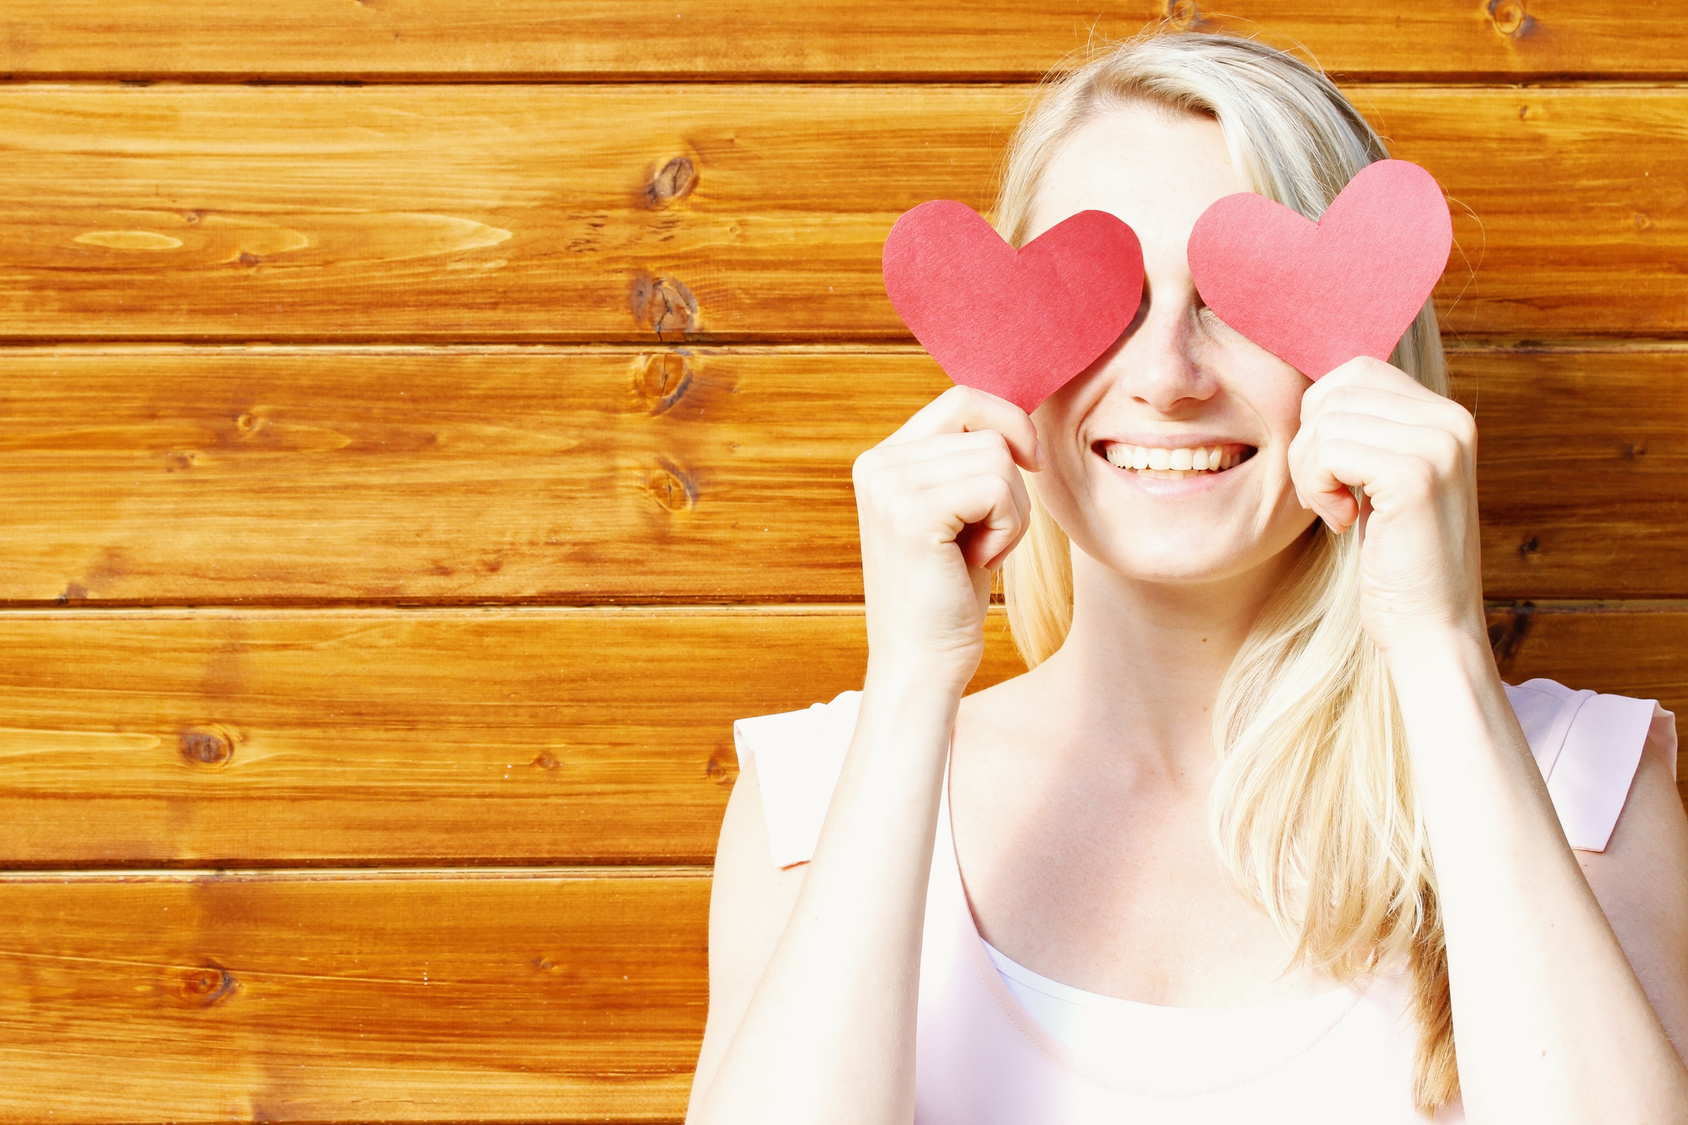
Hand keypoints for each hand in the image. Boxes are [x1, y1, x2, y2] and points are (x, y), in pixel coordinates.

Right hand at [851, 386, 1041, 690]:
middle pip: (987, 430)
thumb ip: (968, 459)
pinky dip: (1007, 529)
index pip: (963, 399)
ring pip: (999, 459)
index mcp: (884, 457)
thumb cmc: (949, 593)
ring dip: (1011, 513)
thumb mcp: (958, 511)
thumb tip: (1021, 412)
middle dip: (1011, 486)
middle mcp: (878, 462)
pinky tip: (978, 562)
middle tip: (984, 537)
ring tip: (977, 552)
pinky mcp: (911, 513)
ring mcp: (889, 486)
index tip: (1029, 465)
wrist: (922, 663)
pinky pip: (998, 489)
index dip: (1009, 424)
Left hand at [1287, 357, 1485, 657]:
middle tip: (1326, 496)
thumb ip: (1365, 431)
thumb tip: (1309, 389)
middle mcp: (1451, 421)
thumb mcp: (1381, 483)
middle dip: (1309, 444)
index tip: (1332, 473)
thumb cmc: (1396, 562)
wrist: (1430, 629)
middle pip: (1335, 391)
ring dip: (1310, 472)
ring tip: (1337, 512)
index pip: (1356, 372)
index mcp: (1446, 417)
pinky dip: (1318, 488)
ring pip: (1326, 420)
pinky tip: (1344, 524)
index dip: (1321, 418)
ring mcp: (1439, 445)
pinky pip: (1329, 450)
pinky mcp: (1415, 476)